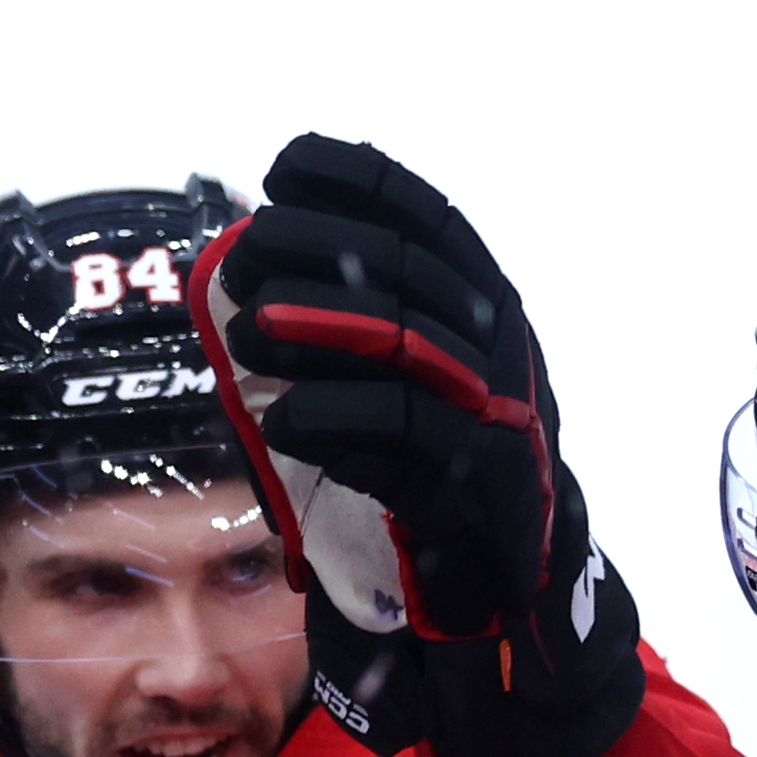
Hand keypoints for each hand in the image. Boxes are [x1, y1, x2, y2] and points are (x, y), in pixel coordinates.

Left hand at [194, 134, 643, 756]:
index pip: (431, 219)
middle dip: (320, 248)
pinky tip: (279, 423)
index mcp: (488, 312)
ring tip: (242, 331)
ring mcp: (496, 417)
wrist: (514, 594)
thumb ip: (360, 332)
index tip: (287, 163)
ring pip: (406, 346)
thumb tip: (248, 275)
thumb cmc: (442, 477)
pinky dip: (331, 422)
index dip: (362, 180)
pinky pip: (399, 439)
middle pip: (411, 271)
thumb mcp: (414, 386)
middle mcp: (502, 350)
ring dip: (316, 327)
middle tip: (243, 251)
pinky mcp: (475, 489)